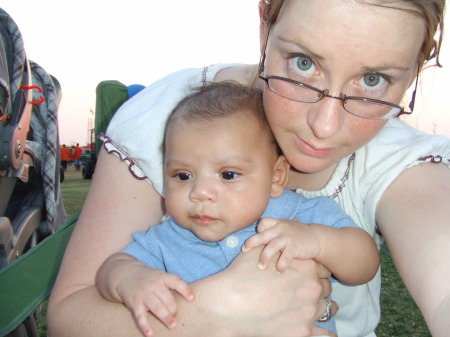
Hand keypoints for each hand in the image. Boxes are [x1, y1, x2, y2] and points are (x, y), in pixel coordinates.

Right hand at [115, 266, 193, 336]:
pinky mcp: (134, 302)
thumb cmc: (147, 278)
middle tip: (176, 317)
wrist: (124, 274)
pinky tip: (150, 334)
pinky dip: (145, 325)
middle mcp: (153, 284)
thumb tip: (186, 300)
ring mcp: (143, 293)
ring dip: (165, 317)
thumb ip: (169, 286)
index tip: (192, 299)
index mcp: (161, 277)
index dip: (185, 289)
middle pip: (167, 298)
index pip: (175, 281)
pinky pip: (140, 315)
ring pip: (156, 307)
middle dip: (173, 309)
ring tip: (172, 325)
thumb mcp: (159, 276)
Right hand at [205, 246, 337, 335]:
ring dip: (321, 308)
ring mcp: (309, 311)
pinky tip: (325, 332)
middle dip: (317, 289)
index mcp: (306, 268)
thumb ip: (278, 247)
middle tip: (305, 292)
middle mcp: (312, 288)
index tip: (307, 277)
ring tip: (310, 309)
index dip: (314, 273)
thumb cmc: (242, 275)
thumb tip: (283, 237)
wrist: (229, 303)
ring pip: (327, 308)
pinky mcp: (303, 331)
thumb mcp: (261, 252)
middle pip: (326, 288)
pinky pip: (324, 333)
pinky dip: (325, 332)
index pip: (322, 269)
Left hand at [243, 217, 319, 272]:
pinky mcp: (295, 248)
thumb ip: (272, 231)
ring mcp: (288, 238)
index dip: (258, 230)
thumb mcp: (285, 227)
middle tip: (244, 250)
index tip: (255, 240)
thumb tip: (255, 239)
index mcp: (277, 224)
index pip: (263, 222)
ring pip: (272, 246)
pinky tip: (278, 271)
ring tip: (260, 267)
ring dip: (264, 257)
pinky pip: (286, 256)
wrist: (317, 238)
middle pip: (263, 235)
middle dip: (252, 243)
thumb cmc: (297, 234)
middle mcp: (281, 229)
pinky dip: (281, 264)